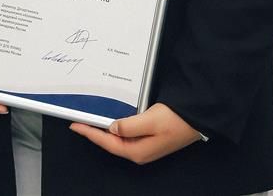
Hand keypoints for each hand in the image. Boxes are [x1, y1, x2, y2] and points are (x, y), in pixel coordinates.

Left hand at [68, 102, 200, 163]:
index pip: (107, 142)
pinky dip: (116, 127)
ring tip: (91, 120)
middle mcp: (139, 152)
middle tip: (79, 121)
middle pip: (110, 143)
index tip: (75, 126)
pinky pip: (126, 135)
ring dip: (104, 130)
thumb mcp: (151, 120)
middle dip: (94, 132)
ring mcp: (144, 147)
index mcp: (138, 151)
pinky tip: (111, 121)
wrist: (196, 119)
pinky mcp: (148, 139)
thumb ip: (129, 125)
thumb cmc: (177, 120)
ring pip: (118, 139)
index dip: (90, 133)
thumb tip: (112, 128)